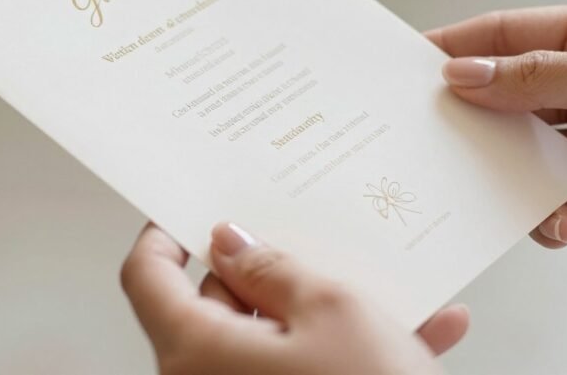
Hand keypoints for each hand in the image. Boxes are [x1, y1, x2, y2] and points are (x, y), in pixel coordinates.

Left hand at [120, 223, 468, 374]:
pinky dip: (348, 352)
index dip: (167, 233)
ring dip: (323, 313)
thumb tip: (232, 243)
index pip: (147, 277)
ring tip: (384, 287)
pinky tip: (419, 331)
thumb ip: (271, 267)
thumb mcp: (330, 309)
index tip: (196, 207)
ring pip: (267, 339)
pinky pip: (304, 372)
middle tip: (309, 236)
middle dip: (265, 271)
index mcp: (196, 352)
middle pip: (213, 305)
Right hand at [428, 2, 566, 262]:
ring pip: (521, 155)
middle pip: (507, 97)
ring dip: (503, 171)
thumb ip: (542, 77)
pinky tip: (553, 220)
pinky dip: (542, 217)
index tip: (410, 62)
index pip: (512, 35)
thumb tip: (467, 73)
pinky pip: (550, 206)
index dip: (460, 46)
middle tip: (427, 130)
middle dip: (471, 114)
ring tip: (483, 180)